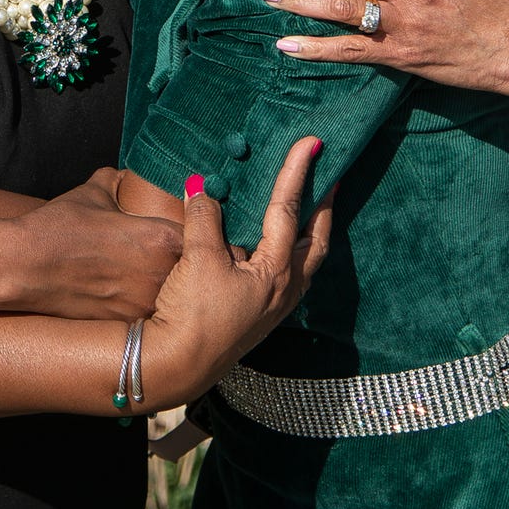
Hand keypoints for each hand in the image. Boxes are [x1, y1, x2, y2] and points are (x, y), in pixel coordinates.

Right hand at [4, 169, 182, 321]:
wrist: (25, 268)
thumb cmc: (59, 227)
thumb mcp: (93, 193)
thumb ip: (117, 181)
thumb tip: (123, 177)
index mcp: (163, 237)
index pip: (201, 235)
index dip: (197, 232)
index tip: (192, 231)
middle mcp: (164, 273)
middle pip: (195, 268)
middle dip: (189, 262)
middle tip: (174, 257)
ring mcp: (148, 303)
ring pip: (178, 294)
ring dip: (173, 287)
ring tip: (149, 277)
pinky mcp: (129, 323)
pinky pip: (153, 311)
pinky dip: (148, 302)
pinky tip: (130, 293)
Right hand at [137, 137, 334, 408]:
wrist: (178, 365)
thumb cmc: (193, 315)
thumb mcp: (198, 259)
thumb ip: (204, 218)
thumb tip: (201, 187)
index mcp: (277, 271)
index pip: (289, 210)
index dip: (297, 172)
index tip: (312, 142)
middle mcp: (285, 289)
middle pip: (317, 239)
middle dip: (325, 207)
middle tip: (330, 177)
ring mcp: (274, 305)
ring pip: (303, 259)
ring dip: (309, 230)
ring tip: (308, 206)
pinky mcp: (257, 315)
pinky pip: (283, 273)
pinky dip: (285, 250)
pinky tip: (268, 244)